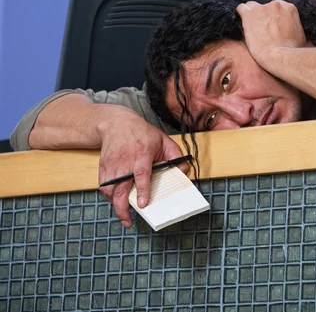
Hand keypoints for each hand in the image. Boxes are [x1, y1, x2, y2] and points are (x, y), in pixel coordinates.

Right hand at [97, 108, 184, 227]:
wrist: (117, 123)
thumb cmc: (142, 133)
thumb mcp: (164, 140)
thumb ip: (176, 156)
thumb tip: (184, 171)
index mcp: (142, 154)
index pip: (141, 174)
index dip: (142, 190)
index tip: (142, 204)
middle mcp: (125, 161)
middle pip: (120, 188)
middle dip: (122, 207)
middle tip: (128, 220)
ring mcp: (112, 164)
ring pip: (109, 189)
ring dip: (115, 204)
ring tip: (124, 214)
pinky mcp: (103, 167)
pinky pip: (103, 186)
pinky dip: (109, 196)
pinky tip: (116, 200)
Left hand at [236, 0, 309, 67]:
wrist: (281, 57)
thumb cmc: (293, 51)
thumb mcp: (304, 39)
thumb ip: (299, 31)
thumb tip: (300, 37)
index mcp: (289, 8)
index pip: (278, 7)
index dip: (274, 17)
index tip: (272, 25)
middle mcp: (276, 5)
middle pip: (265, 6)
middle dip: (264, 15)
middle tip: (263, 28)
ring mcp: (262, 9)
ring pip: (252, 6)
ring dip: (252, 15)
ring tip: (252, 27)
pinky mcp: (249, 16)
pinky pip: (241, 9)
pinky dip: (241, 14)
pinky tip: (243, 23)